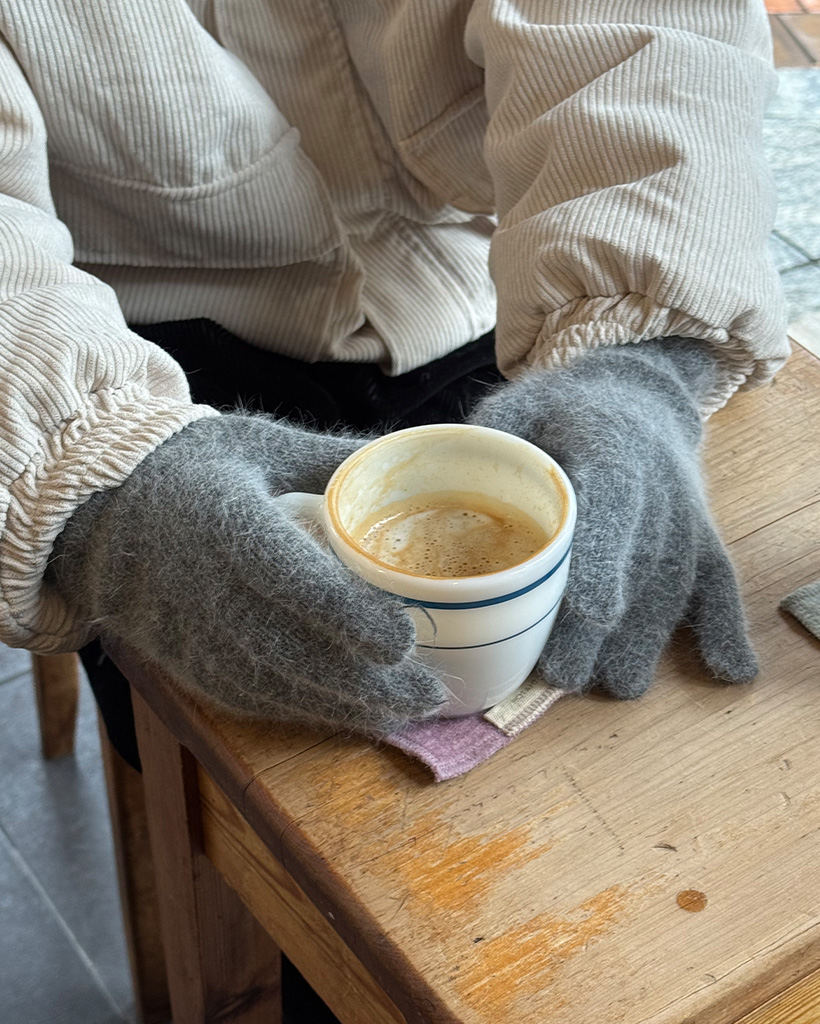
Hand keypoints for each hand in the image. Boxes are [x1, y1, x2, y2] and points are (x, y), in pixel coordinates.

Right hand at [46, 414, 446, 732]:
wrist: (96, 514)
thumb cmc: (189, 470)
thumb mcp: (258, 444)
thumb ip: (333, 458)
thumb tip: (409, 458)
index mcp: (227, 526)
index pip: (293, 582)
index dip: (349, 617)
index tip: (405, 639)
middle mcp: (206, 591)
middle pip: (294, 651)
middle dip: (367, 683)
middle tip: (433, 694)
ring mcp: (192, 637)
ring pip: (276, 686)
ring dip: (344, 708)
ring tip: (405, 712)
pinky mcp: (187, 665)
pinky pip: (250, 699)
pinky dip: (303, 712)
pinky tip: (348, 714)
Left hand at [469, 339, 756, 697]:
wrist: (635, 395)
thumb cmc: (561, 410)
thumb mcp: (517, 405)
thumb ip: (489, 440)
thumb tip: (438, 482)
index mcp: (608, 444)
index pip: (613, 502)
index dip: (606, 558)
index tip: (594, 612)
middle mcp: (657, 483)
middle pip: (637, 560)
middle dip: (606, 624)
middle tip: (566, 675)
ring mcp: (684, 513)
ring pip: (674, 583)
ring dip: (648, 638)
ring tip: (615, 686)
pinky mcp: (702, 535)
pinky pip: (719, 581)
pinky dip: (727, 625)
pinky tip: (728, 670)